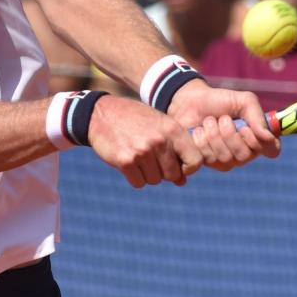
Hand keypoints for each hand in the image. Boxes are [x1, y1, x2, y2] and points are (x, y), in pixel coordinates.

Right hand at [87, 94, 206, 187]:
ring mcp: (142, 151)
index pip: (195, 161)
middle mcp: (159, 140)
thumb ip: (174, 151)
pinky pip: (138, 183)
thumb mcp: (159, 127)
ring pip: (154, 180)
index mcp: (172, 129)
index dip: (188, 168)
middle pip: (173, 175)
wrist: (100, 113)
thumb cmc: (135, 121)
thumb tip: (182, 182)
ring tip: (137, 156)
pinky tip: (127, 162)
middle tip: (151, 160)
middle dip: (163, 172)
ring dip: (147, 174)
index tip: (178, 166)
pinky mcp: (125, 160)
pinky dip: (134, 177)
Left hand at [166, 81, 280, 170]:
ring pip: (225, 158)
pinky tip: (198, 131)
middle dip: (230, 134)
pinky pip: (207, 158)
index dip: (259, 142)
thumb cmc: (220, 101)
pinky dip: (201, 140)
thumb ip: (257, 116)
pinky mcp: (206, 163)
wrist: (189, 102)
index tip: (245, 128)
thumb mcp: (243, 101)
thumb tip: (268, 137)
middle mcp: (244, 154)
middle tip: (222, 119)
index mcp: (257, 138)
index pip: (272, 151)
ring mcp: (225, 161)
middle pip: (244, 156)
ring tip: (208, 122)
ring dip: (214, 134)